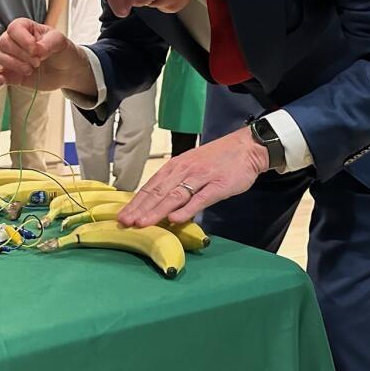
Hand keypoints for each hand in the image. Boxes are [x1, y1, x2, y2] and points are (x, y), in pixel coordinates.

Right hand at [0, 17, 91, 91]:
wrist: (66, 70)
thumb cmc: (61, 50)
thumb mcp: (60, 42)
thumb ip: (48, 44)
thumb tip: (36, 51)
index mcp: (24, 28)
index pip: (14, 29)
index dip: (23, 40)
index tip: (36, 50)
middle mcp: (13, 41)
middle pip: (4, 43)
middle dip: (21, 54)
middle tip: (38, 62)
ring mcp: (9, 58)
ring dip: (11, 64)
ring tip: (29, 71)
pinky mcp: (9, 75)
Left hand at [117, 128, 270, 227]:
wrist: (247, 147)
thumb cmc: (218, 159)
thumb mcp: (192, 167)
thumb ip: (176, 185)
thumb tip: (158, 204)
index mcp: (175, 166)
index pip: (150, 187)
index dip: (135, 203)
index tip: (121, 216)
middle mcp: (184, 170)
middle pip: (158, 192)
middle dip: (140, 209)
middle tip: (125, 223)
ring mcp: (201, 177)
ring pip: (174, 196)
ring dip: (157, 210)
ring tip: (143, 223)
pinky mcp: (218, 185)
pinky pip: (200, 198)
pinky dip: (187, 209)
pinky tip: (175, 219)